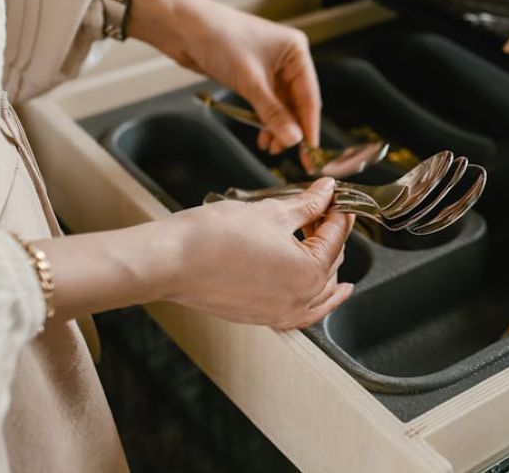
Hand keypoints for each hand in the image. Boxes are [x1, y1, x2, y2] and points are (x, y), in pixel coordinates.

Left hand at [126, 0, 320, 155]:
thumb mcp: (250, 81)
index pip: (310, 96)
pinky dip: (265, 119)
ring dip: (278, 127)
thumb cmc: (219, 39)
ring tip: (271, 147)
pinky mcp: (253, 74)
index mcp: (296, 51)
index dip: (310, 126)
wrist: (182, 26)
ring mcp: (270, 67)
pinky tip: (262, 135)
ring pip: (281, 105)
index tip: (311, 151)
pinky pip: (266, 102)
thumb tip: (293, 140)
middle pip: (297, 102)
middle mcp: (287, 59)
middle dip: (292, 129)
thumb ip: (273, 113)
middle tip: (291, 155)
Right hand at [162, 178, 354, 327]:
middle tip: (320, 207)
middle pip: (331, 262)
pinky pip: (300, 312)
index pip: (337, 237)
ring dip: (324, 263)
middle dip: (329, 233)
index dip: (338, 210)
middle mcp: (300, 300)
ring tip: (317, 237)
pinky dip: (314, 299)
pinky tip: (321, 290)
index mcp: (309, 273)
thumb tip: (327, 190)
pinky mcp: (261, 317)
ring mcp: (280, 313)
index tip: (336, 195)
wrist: (170, 262)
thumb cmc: (215, 237)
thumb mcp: (272, 212)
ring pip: (319, 290)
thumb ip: (307, 204)